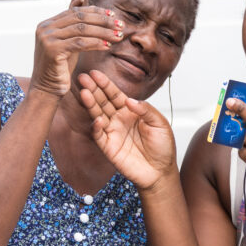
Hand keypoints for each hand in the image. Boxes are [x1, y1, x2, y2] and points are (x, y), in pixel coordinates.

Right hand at [30, 7, 123, 97]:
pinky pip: (80, 43)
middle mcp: (45, 28)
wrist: (46, 89)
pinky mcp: (53, 50)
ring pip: (82, 29)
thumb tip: (90, 7)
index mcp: (48, 24)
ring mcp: (47, 38)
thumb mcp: (69, 44)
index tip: (113, 15)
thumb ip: (76, 28)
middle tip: (120, 25)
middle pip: (79, 18)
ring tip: (118, 36)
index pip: (75, 11)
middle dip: (103, 20)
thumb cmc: (61, 68)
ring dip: (103, 32)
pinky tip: (107, 46)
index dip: (95, 11)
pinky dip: (96, 43)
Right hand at [78, 69, 176, 189]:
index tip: (95, 74)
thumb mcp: (160, 124)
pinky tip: (97, 119)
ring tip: (84, 92)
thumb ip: (146, 110)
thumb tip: (129, 100)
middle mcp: (119, 120)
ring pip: (98, 115)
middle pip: (103, 102)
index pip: (115, 95)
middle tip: (83, 78)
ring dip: (91, 104)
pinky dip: (97, 127)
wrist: (161, 171)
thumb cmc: (163, 147)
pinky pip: (99, 135)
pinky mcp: (109, 147)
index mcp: (131, 111)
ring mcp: (113, 133)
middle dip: (93, 89)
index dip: (105, 84)